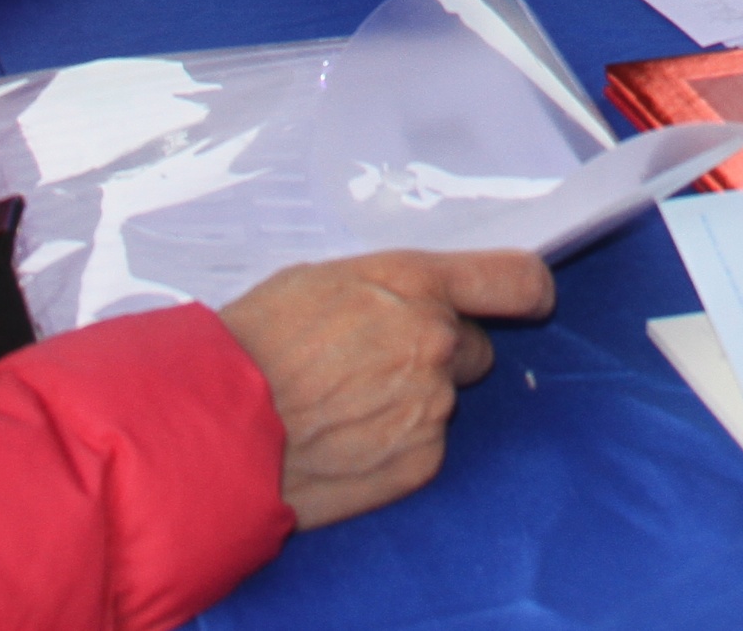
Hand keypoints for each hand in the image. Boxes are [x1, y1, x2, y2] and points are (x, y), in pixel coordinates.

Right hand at [220, 249, 555, 527]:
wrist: (215, 425)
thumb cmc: (252, 346)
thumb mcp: (320, 282)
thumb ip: (386, 290)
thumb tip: (407, 301)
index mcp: (416, 285)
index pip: (516, 280)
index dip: (526, 293)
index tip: (527, 301)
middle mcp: (437, 343)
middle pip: (474, 349)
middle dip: (439, 356)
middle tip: (376, 365)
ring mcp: (433, 407)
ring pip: (441, 402)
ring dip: (407, 404)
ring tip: (341, 407)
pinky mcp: (419, 463)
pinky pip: (422, 449)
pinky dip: (392, 448)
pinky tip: (343, 442)